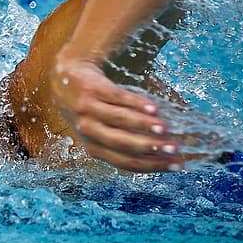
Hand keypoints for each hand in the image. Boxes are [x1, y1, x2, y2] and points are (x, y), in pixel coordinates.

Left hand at [50, 53, 182, 172]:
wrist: (67, 76)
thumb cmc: (92, 108)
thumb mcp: (103, 128)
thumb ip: (130, 138)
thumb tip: (169, 147)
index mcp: (94, 147)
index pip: (126, 162)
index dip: (152, 165)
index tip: (176, 165)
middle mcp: (88, 131)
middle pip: (122, 144)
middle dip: (150, 148)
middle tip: (174, 148)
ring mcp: (88, 110)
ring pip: (119, 121)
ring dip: (144, 126)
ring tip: (165, 129)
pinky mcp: (92, 89)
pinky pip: (117, 98)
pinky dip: (136, 104)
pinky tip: (154, 108)